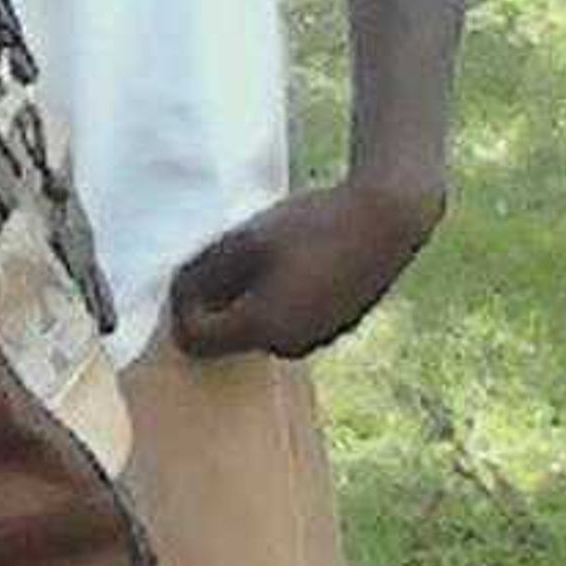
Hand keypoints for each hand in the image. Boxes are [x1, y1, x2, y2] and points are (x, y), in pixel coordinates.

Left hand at [168, 177, 444, 361]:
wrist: (388, 218)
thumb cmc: (311, 226)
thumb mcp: (244, 242)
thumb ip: (203, 274)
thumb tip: (176, 299)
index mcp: (262, 329)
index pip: (194, 341)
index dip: (181, 307)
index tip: (191, 270)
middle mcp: (289, 347)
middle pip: (227, 334)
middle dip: (216, 301)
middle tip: (228, 255)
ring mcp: (318, 339)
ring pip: (259, 324)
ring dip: (248, 297)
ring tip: (265, 253)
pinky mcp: (337, 325)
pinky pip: (289, 318)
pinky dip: (279, 296)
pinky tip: (295, 259)